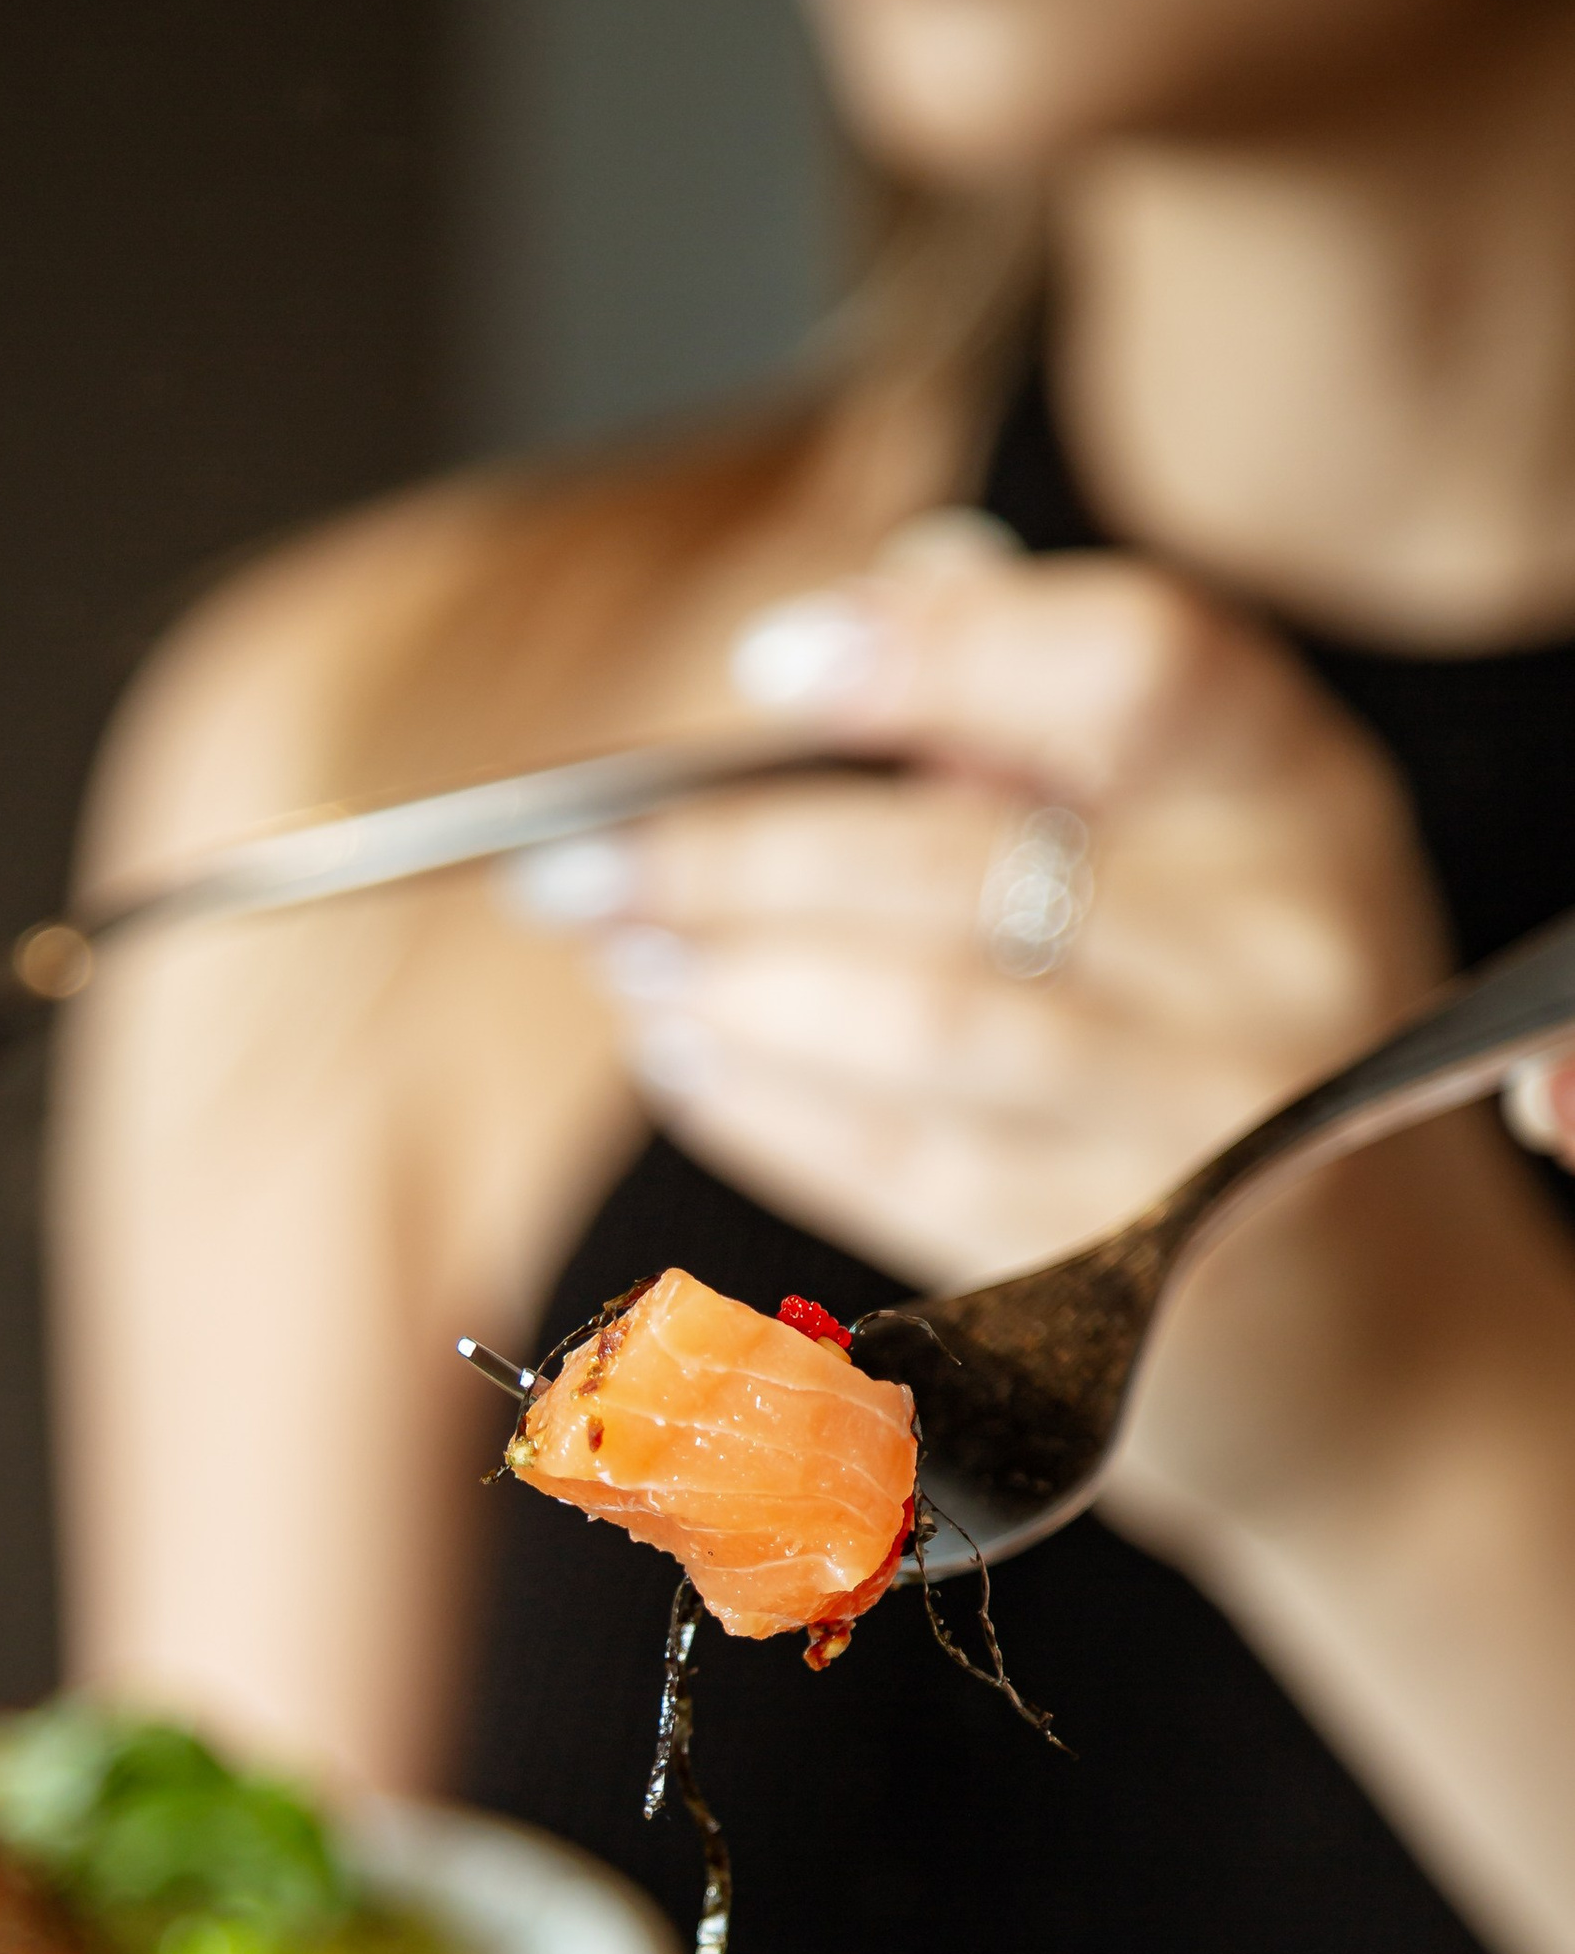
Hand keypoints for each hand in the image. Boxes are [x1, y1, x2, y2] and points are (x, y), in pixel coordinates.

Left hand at [528, 530, 1448, 1296]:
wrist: (1374, 1330)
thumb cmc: (1229, 1037)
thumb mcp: (1201, 853)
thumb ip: (1035, 725)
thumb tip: (840, 623)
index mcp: (1296, 796)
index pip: (1129, 669)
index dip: (936, 654)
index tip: (768, 670)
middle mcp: (1280, 951)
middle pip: (962, 870)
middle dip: (732, 857)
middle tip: (578, 859)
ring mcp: (1209, 1125)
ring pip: (919, 1024)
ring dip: (733, 986)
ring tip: (623, 957)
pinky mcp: (1117, 1270)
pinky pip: (898, 1164)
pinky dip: (764, 1105)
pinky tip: (686, 1057)